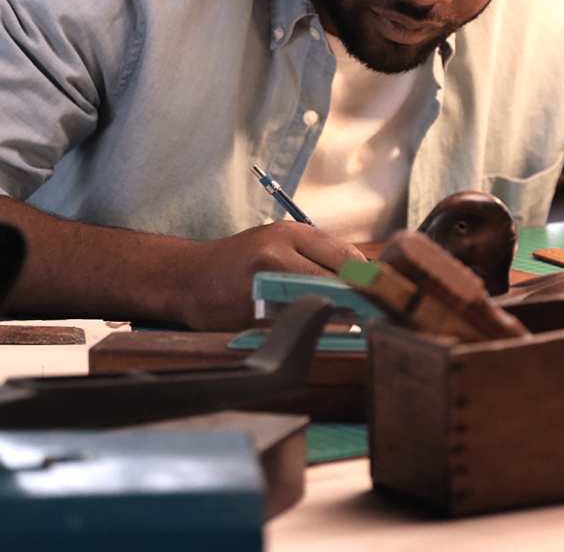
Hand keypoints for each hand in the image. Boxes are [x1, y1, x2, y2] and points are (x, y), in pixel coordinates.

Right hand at [178, 221, 365, 330]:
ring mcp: (263, 289)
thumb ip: (318, 252)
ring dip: (333, 318)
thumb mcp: (278, 238)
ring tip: (335, 317)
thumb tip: (363, 276)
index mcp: (287, 233)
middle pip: (335, 283)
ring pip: (319, 309)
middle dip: (352, 298)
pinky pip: (294, 328)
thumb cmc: (241, 257)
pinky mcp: (252, 319)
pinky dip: (307, 330)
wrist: (190, 277)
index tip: (374, 287)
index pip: (345, 256)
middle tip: (363, 308)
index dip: (365, 276)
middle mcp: (275, 257)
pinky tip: (304, 326)